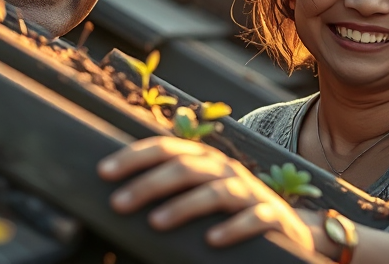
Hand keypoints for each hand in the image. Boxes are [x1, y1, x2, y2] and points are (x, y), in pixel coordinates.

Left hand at [97, 136, 314, 250]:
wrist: (285, 226)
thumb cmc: (228, 209)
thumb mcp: (199, 190)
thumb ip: (169, 185)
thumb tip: (117, 189)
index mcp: (204, 160)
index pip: (165, 148)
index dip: (134, 157)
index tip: (103, 172)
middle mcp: (225, 169)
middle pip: (184, 169)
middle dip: (148, 184)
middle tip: (118, 203)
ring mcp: (249, 191)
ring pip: (215, 192)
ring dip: (182, 206)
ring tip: (155, 223)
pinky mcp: (270, 216)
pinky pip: (252, 219)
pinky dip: (232, 228)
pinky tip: (211, 240)